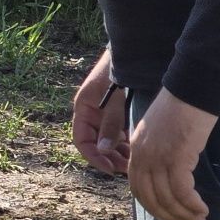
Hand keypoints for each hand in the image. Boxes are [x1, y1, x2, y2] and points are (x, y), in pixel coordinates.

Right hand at [71, 48, 130, 175]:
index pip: (81, 140)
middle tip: (124, 169)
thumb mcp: (116, 98)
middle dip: (107, 157)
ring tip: (132, 162)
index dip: (93, 157)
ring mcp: (104, 111)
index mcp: (84, 107)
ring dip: (117, 152)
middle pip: (95, 143)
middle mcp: (92, 112)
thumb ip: (110, 123)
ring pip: (107, 139)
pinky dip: (126, 142)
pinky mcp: (118, 110)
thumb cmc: (122, 71)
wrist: (135, 50)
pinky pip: (118, 131)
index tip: (109, 168)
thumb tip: (103, 151)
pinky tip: (137, 149)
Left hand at [127, 89, 218, 219]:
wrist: (191, 89)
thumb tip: (167, 174)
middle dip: (169, 216)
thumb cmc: (181, 108)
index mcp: (136, 150)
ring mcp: (157, 158)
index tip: (167, 217)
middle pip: (151, 198)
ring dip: (184, 214)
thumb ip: (157, 152)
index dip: (152, 206)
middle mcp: (142, 156)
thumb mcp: (160, 132)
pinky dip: (192, 204)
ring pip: (167, 198)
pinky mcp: (175, 157)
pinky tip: (203, 210)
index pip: (138, 188)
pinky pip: (182, 191)